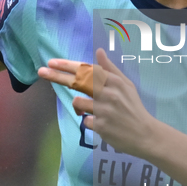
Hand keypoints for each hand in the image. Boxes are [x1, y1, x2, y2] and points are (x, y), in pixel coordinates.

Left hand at [39, 49, 157, 156]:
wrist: (145, 134)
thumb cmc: (133, 108)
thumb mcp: (126, 85)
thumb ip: (110, 69)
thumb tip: (99, 51)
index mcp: (114, 81)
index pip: (86, 70)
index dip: (68, 65)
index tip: (52, 62)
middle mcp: (108, 93)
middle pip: (77, 82)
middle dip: (57, 76)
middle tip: (41, 71)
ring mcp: (104, 110)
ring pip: (78, 102)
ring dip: (81, 106)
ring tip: (95, 110)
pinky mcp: (101, 126)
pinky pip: (85, 120)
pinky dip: (90, 121)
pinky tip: (102, 123)